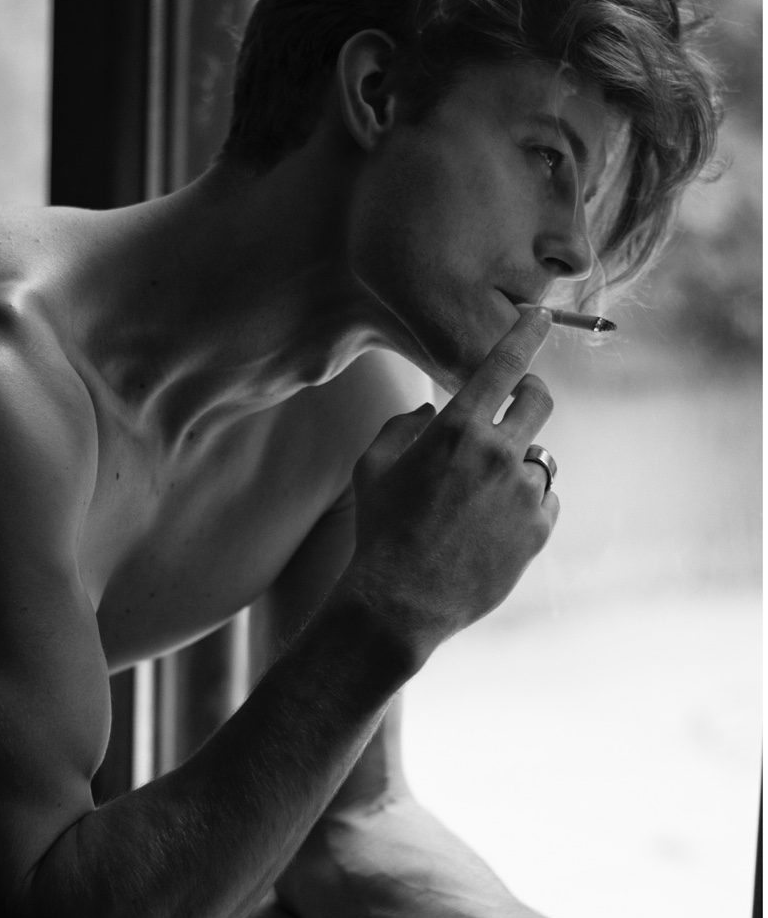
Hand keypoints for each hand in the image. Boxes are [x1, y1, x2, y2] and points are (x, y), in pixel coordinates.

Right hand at [344, 308, 556, 655]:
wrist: (400, 602)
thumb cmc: (380, 531)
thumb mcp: (373, 468)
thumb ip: (403, 428)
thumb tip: (429, 411)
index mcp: (456, 430)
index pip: (502, 366)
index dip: (524, 334)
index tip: (538, 316)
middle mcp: (497, 453)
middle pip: (539, 401)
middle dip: (531, 395)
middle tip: (519, 404)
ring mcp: (522, 493)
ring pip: (539, 459)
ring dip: (517, 468)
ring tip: (482, 501)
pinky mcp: (538, 530)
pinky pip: (544, 502)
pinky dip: (526, 507)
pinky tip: (493, 530)